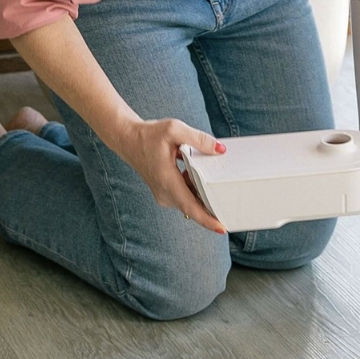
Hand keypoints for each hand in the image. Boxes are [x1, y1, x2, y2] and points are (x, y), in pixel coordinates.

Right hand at [114, 117, 228, 234]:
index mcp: (167, 180)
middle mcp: (164, 192)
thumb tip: (220, 150)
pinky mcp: (164, 191)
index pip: (190, 207)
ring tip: (219, 187)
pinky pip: (184, 195)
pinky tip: (200, 176)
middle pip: (193, 206)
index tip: (222, 229)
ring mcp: (163, 194)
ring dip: (203, 195)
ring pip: (189, 200)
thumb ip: (199, 139)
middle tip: (232, 207)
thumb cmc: (150, 134)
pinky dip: (195, 189)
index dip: (207, 220)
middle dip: (211, 208)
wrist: (128, 140)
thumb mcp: (175, 130)